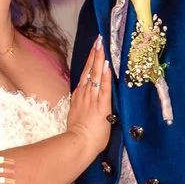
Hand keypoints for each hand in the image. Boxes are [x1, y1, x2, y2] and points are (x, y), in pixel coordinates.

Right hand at [65, 41, 113, 156]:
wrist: (78, 143)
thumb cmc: (79, 136)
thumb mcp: (77, 117)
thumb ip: (81, 109)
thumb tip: (84, 107)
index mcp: (79, 97)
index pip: (85, 76)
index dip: (90, 62)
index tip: (93, 50)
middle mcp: (85, 94)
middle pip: (90, 70)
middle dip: (94, 54)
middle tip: (98, 40)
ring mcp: (92, 98)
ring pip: (96, 74)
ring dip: (99, 59)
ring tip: (101, 45)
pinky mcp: (101, 104)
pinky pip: (104, 86)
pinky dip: (106, 75)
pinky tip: (107, 64)